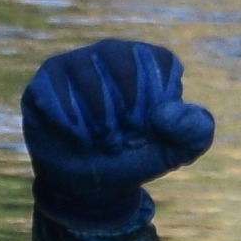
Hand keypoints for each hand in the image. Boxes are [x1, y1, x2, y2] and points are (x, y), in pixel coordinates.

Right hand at [22, 39, 215, 231]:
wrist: (91, 186)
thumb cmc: (135, 157)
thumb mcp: (175, 152)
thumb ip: (194, 131)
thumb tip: (168, 112)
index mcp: (148, 62)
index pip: (159, 61)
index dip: (157, 101)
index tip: (150, 129)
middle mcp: (111, 54)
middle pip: (123, 61)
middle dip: (128, 107)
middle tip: (127, 139)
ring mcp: (76, 64)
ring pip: (88, 75)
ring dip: (100, 118)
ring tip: (104, 142)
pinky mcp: (46, 81)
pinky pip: (54, 88)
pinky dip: (70, 121)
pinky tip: (78, 139)